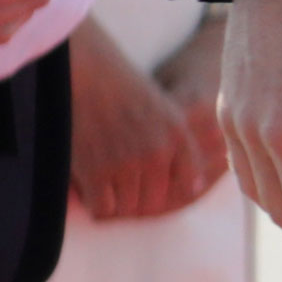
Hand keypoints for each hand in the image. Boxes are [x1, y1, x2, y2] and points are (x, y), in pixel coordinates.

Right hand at [66, 22, 228, 221]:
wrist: (83, 72)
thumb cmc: (121, 89)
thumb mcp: (166, 111)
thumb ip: (184, 148)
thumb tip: (198, 187)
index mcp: (178, 136)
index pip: (188, 185)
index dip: (172, 192)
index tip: (155, 187)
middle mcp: (157, 152)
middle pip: (156, 203)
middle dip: (141, 201)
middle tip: (123, 190)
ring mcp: (126, 164)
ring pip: (129, 209)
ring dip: (118, 204)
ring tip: (106, 186)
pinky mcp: (95, 171)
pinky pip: (102, 209)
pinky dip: (96, 205)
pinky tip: (90, 189)